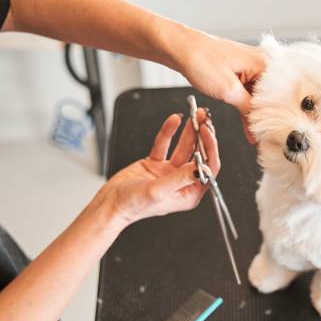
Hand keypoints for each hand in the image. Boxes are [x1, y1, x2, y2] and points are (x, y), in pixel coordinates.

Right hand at [94, 111, 219, 227]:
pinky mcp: (156, 164)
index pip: (208, 168)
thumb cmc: (132, 206)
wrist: (109, 204)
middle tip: (204, 118)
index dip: (210, 148)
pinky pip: (165, 144)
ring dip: (189, 131)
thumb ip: (180, 179)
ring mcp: (169, 172)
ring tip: (195, 114)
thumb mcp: (158, 191)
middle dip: (202, 135)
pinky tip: (174, 120)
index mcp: (189, 194)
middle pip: (198, 155)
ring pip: (184, 147)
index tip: (207, 132)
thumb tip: (201, 168)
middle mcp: (182, 182)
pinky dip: (169, 132)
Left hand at [169, 28, 265, 142]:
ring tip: (255, 135)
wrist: (179, 47)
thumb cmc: (201, 60)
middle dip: (265, 116)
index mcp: (263, 63)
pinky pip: (249, 91)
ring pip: (259, 95)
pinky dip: (246, 105)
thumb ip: (248, 107)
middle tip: (264, 138)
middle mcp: (261, 62)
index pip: (278, 94)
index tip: (273, 132)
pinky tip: (247, 122)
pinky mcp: (240, 69)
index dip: (275, 115)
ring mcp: (250, 65)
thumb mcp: (228, 90)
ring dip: (255, 113)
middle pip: (270, 95)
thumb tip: (259, 122)